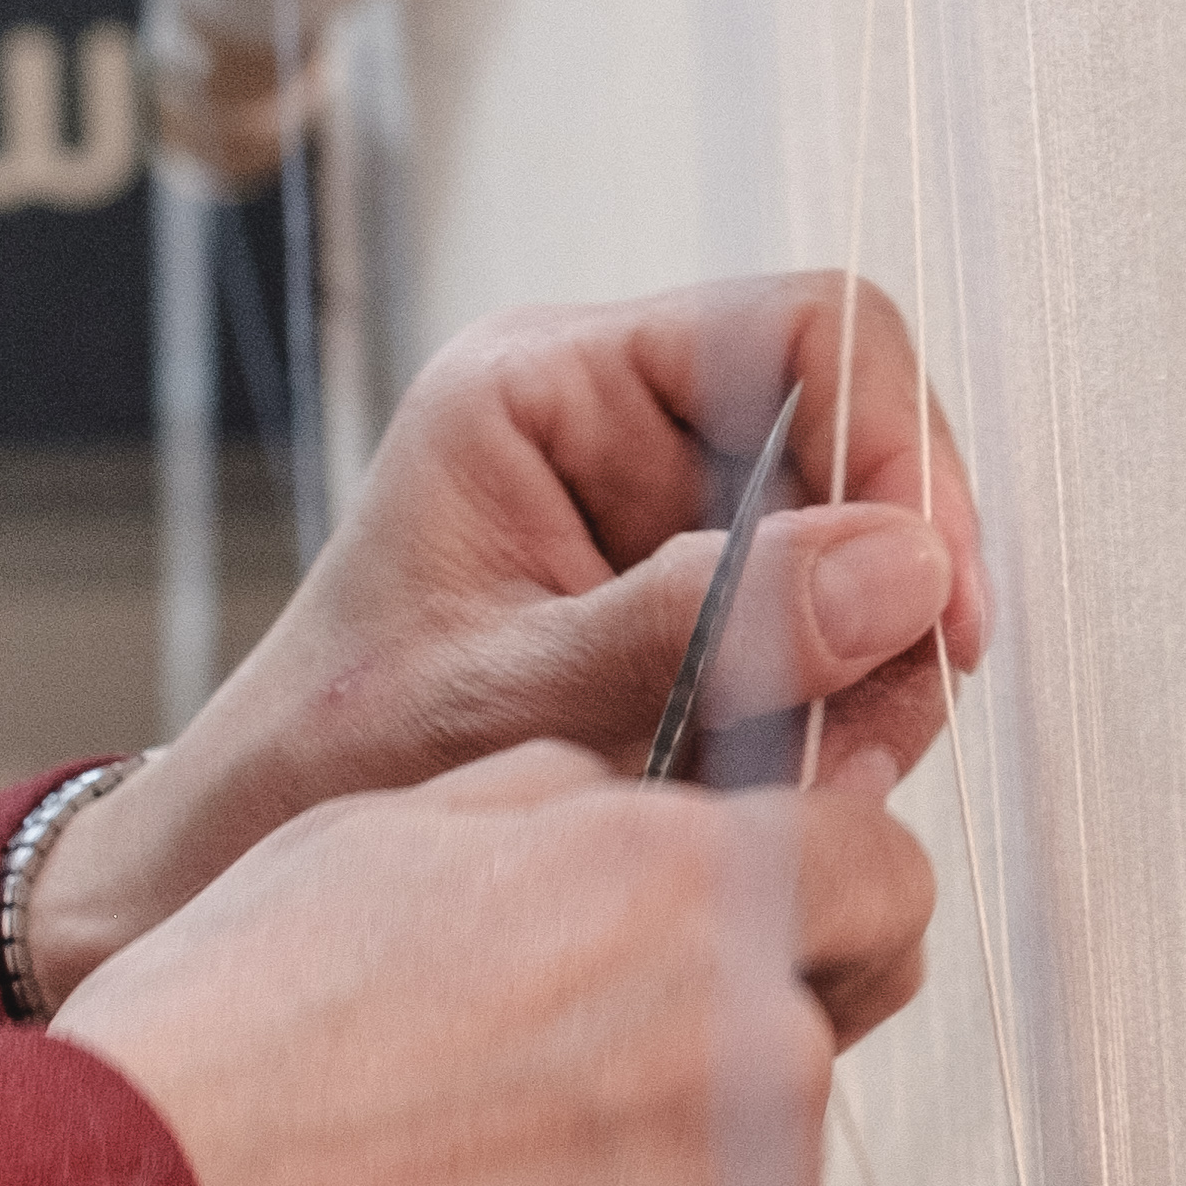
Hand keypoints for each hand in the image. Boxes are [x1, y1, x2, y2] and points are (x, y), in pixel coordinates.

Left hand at [23, 276, 987, 1007]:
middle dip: (891, 589)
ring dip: (870, 668)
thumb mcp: (512, 702)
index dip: (895, 445)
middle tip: (871, 735)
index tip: (929, 592)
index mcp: (546, 387)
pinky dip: (833, 710)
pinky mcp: (689, 603)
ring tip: (811, 781)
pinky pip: (823, 629)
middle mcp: (616, 425)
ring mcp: (662, 512)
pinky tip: (784, 788)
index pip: (802, 330)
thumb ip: (700, 631)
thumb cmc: (334, 764)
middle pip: (854, 443)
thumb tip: (900, 567)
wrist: (255, 855)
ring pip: (859, 549)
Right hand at [55, 747, 937, 1185]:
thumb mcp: (370, 840)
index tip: (732, 968)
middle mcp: (763, 1066)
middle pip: (789, 1072)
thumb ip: (558, 810)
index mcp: (695, 897)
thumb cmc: (215, 1056)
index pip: (881, 883)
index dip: (810, 919)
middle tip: (495, 1144)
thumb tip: (648, 810)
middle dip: (678, 1097)